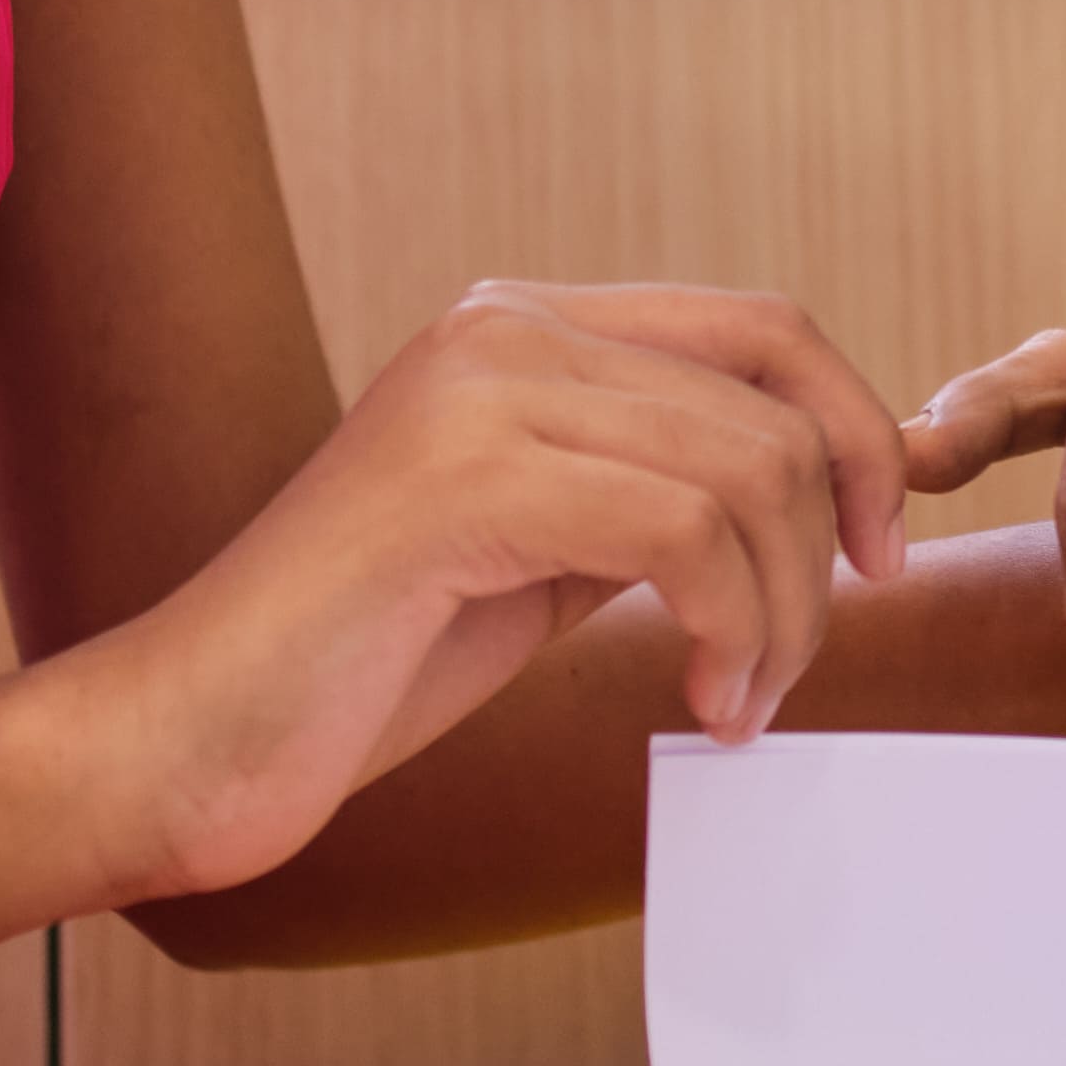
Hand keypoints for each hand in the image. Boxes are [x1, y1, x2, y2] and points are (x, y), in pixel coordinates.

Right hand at [90, 282, 909, 902]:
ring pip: (748, 470)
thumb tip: (817, 497)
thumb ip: (647, 492)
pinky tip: (706, 704)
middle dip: (823, 554)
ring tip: (736, 700)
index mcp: (520, 326)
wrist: (188, 739)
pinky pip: (685, 533)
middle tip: (786, 672)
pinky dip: (732, 633)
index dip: (858, 434)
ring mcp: (478, 392)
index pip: (764, 328)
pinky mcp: (461, 480)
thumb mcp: (540, 549)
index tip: (878, 556)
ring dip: (782, 615)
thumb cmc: (358, 664)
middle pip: (776, 405)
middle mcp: (502, 327)